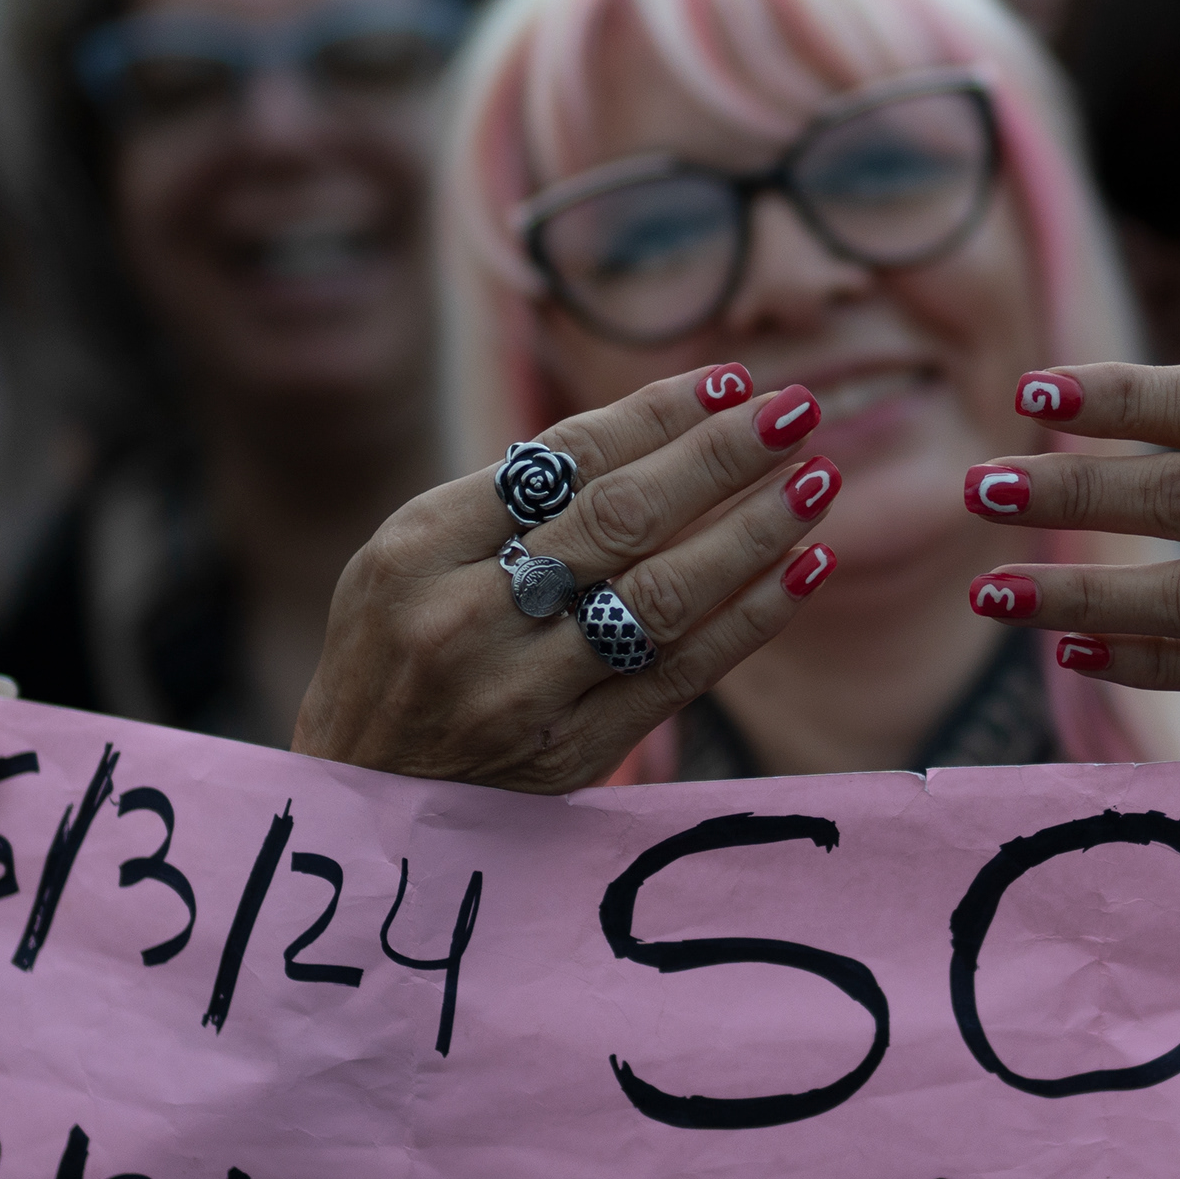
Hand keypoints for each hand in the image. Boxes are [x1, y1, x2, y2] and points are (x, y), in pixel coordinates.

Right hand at [289, 363, 844, 794]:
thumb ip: (507, 503)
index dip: (657, 415)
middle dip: (720, 456)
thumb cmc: (394, 652)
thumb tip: (653, 431)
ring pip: (661, 595)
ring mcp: (522, 691)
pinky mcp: (571, 752)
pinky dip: (750, 618)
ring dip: (752, 532)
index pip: (562, 461)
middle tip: (796, 409)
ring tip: (816, 479)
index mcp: (419, 547)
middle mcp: (468, 616)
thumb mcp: (406, 560)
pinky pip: (680, 673)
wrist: (364, 797)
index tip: (731, 381)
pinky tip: (804, 569)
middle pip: (620, 518)